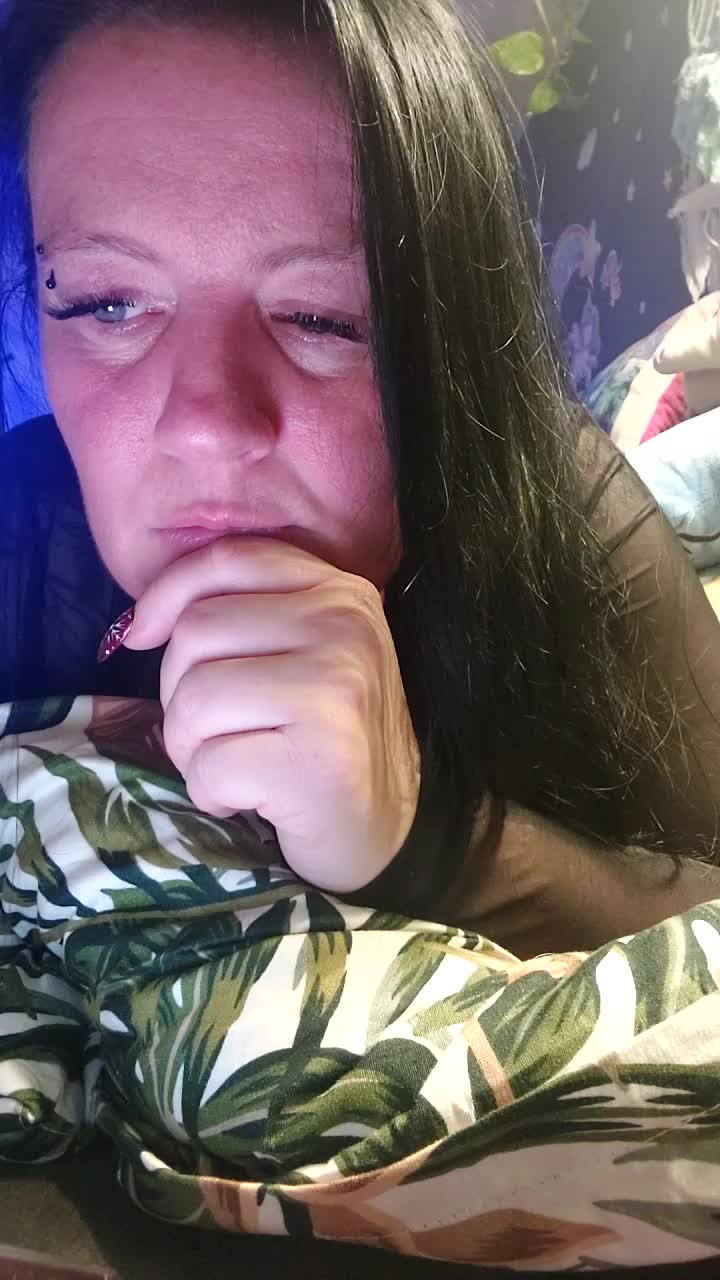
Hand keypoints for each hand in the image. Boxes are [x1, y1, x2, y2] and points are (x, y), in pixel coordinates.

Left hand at [123, 537, 420, 893]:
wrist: (387, 826)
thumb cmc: (323, 739)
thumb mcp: (299, 652)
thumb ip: (240, 615)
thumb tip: (138, 626)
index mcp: (339, 592)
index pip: (227, 560)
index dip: (167, 595)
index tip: (143, 637)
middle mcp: (344, 628)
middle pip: (196, 633)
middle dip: (179, 693)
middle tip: (218, 733)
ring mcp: (335, 691)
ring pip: (194, 699)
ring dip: (190, 749)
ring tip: (230, 767)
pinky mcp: (318, 761)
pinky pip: (210, 766)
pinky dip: (210, 793)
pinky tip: (247, 799)